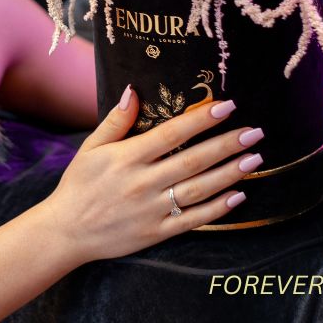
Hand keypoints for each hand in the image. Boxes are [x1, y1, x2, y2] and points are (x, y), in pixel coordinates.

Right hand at [35, 85, 264, 263]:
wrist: (66, 231)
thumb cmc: (79, 185)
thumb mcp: (91, 148)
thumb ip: (116, 121)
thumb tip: (133, 90)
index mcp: (127, 158)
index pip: (171, 134)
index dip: (200, 120)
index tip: (226, 107)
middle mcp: (142, 183)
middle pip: (193, 161)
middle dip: (227, 144)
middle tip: (255, 132)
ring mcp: (152, 210)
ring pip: (199, 189)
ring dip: (229, 173)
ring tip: (254, 159)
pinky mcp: (157, 232)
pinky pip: (193, 219)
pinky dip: (217, 208)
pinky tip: (238, 195)